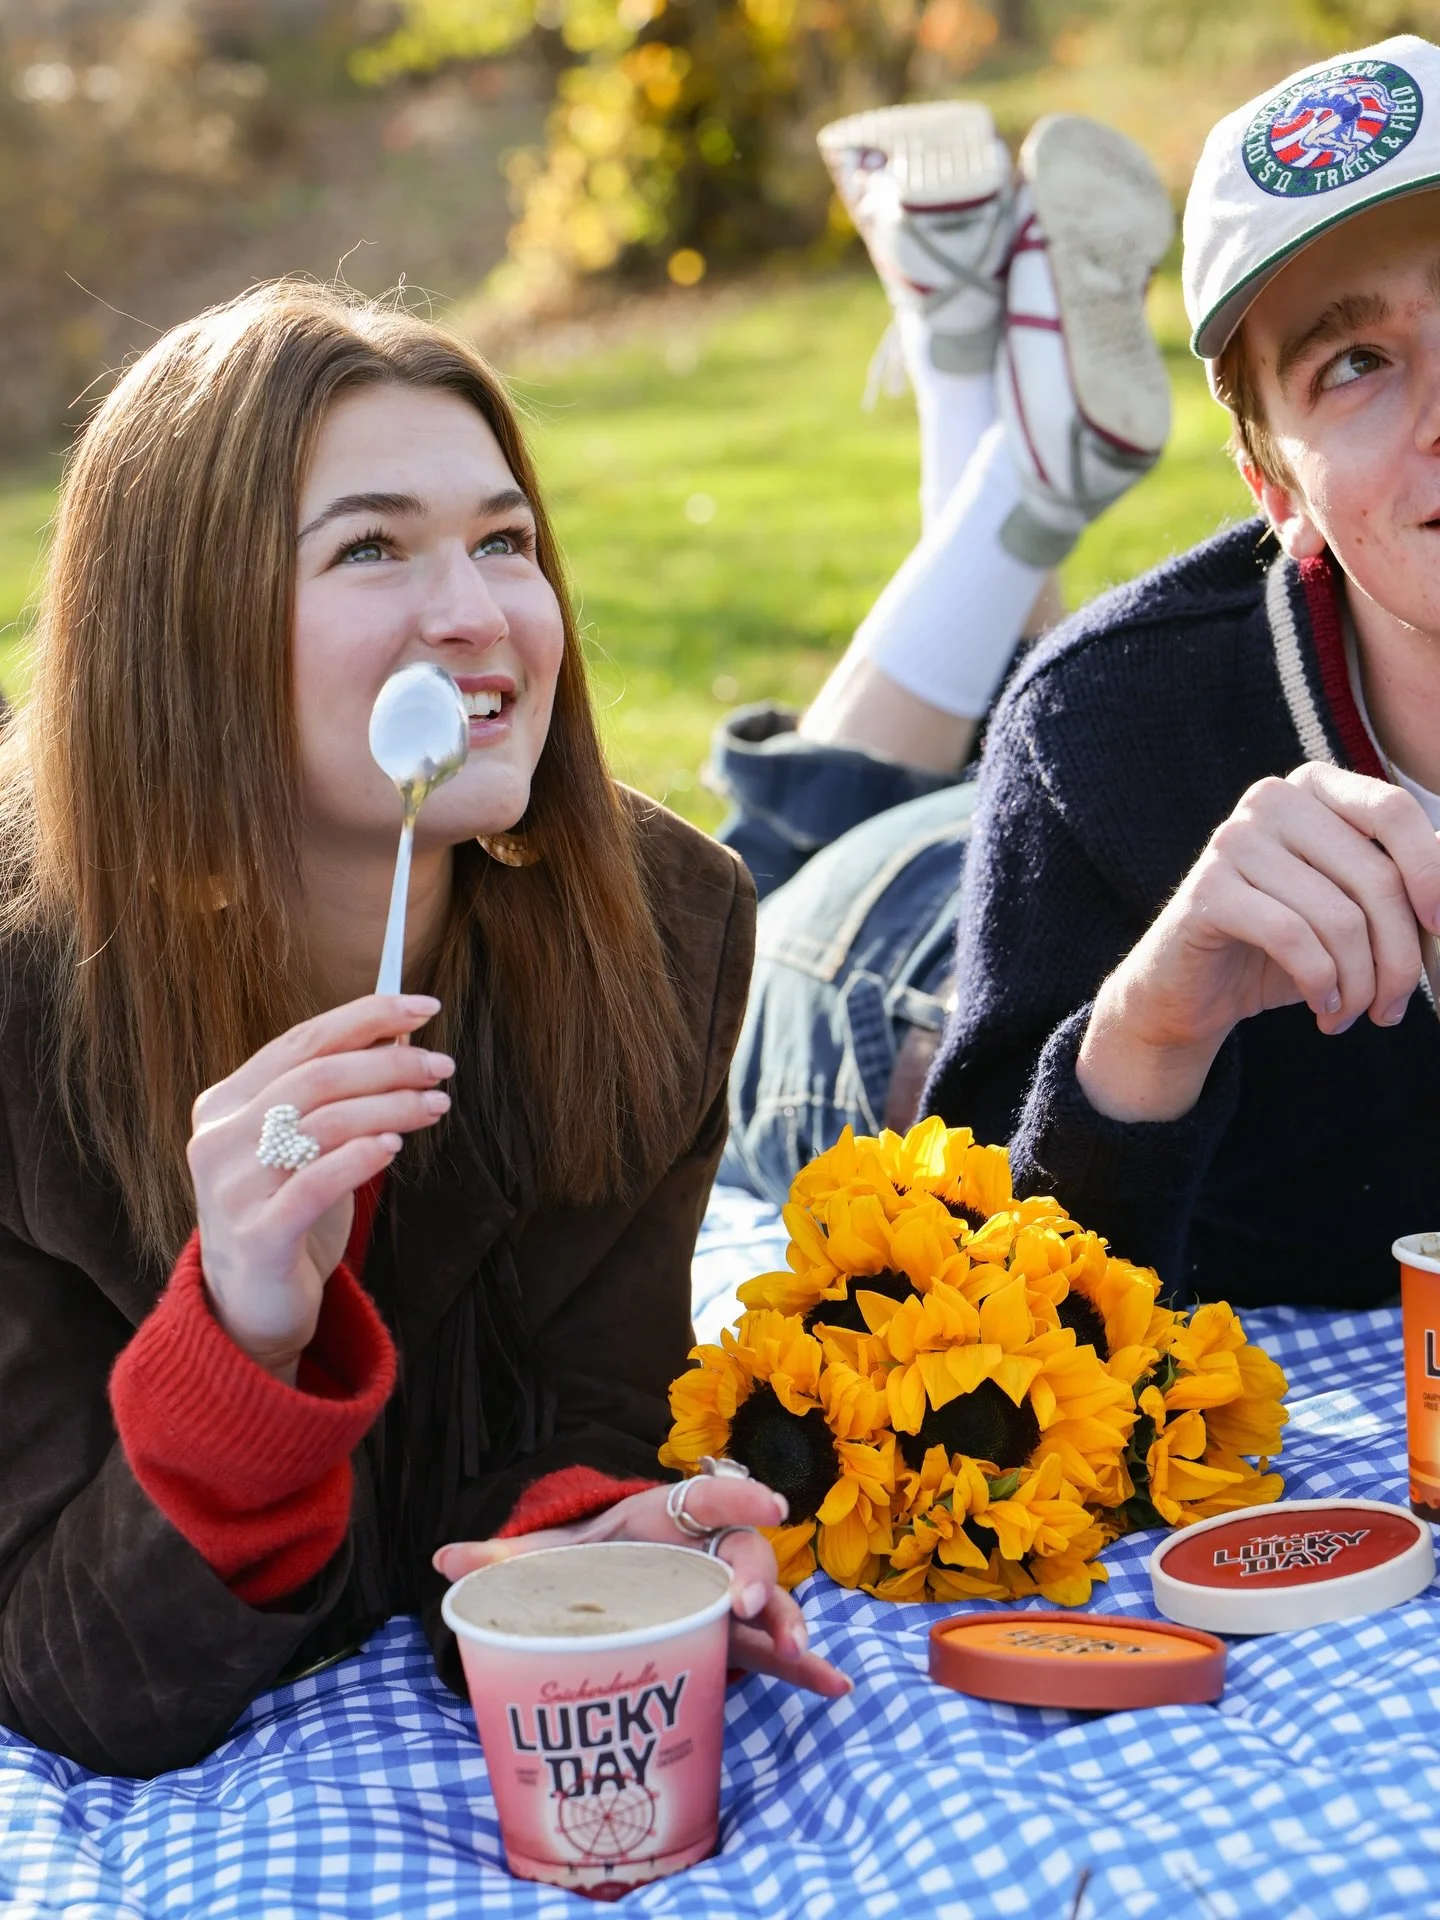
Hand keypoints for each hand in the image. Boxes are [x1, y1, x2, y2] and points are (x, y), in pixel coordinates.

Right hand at [188, 993, 454, 1382]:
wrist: (251, 1307)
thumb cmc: (289, 1212)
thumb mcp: (307, 1145)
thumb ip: (338, 1093)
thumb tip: (400, 1034)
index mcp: (225, 1104)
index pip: (301, 1042)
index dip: (365, 1016)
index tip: (423, 1006)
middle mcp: (218, 1140)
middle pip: (314, 1079)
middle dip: (388, 1063)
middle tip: (441, 1066)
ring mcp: (231, 1189)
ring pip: (320, 1125)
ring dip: (390, 1106)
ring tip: (436, 1105)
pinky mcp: (256, 1237)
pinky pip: (313, 1185)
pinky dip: (359, 1158)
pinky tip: (395, 1146)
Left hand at [434, 1479, 851, 1698]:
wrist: (615, 1574)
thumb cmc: (592, 1559)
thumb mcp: (553, 1557)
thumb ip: (504, 1561)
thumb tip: (442, 1563)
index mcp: (666, 1519)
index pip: (709, 1497)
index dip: (741, 1494)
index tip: (771, 1501)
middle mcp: (706, 1552)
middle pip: (746, 1554)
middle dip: (753, 1577)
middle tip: (740, 1608)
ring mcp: (726, 1594)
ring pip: (769, 1603)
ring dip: (790, 1625)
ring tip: (804, 1654)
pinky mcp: (736, 1634)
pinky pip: (776, 1645)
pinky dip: (807, 1665)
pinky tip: (836, 1686)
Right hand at [1078, 766, 1439, 1121]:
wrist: (1191, 987)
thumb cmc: (1283, 947)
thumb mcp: (1352, 911)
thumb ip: (1404, 890)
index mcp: (1314, 788)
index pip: (1393, 811)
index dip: (1432, 871)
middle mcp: (1272, 799)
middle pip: (1375, 877)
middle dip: (1398, 958)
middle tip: (1393, 1008)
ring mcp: (1233, 840)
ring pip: (1339, 917)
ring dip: (1359, 985)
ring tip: (1352, 1015)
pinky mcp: (1207, 889)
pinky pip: (1292, 937)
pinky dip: (1320, 984)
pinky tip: (1321, 1008)